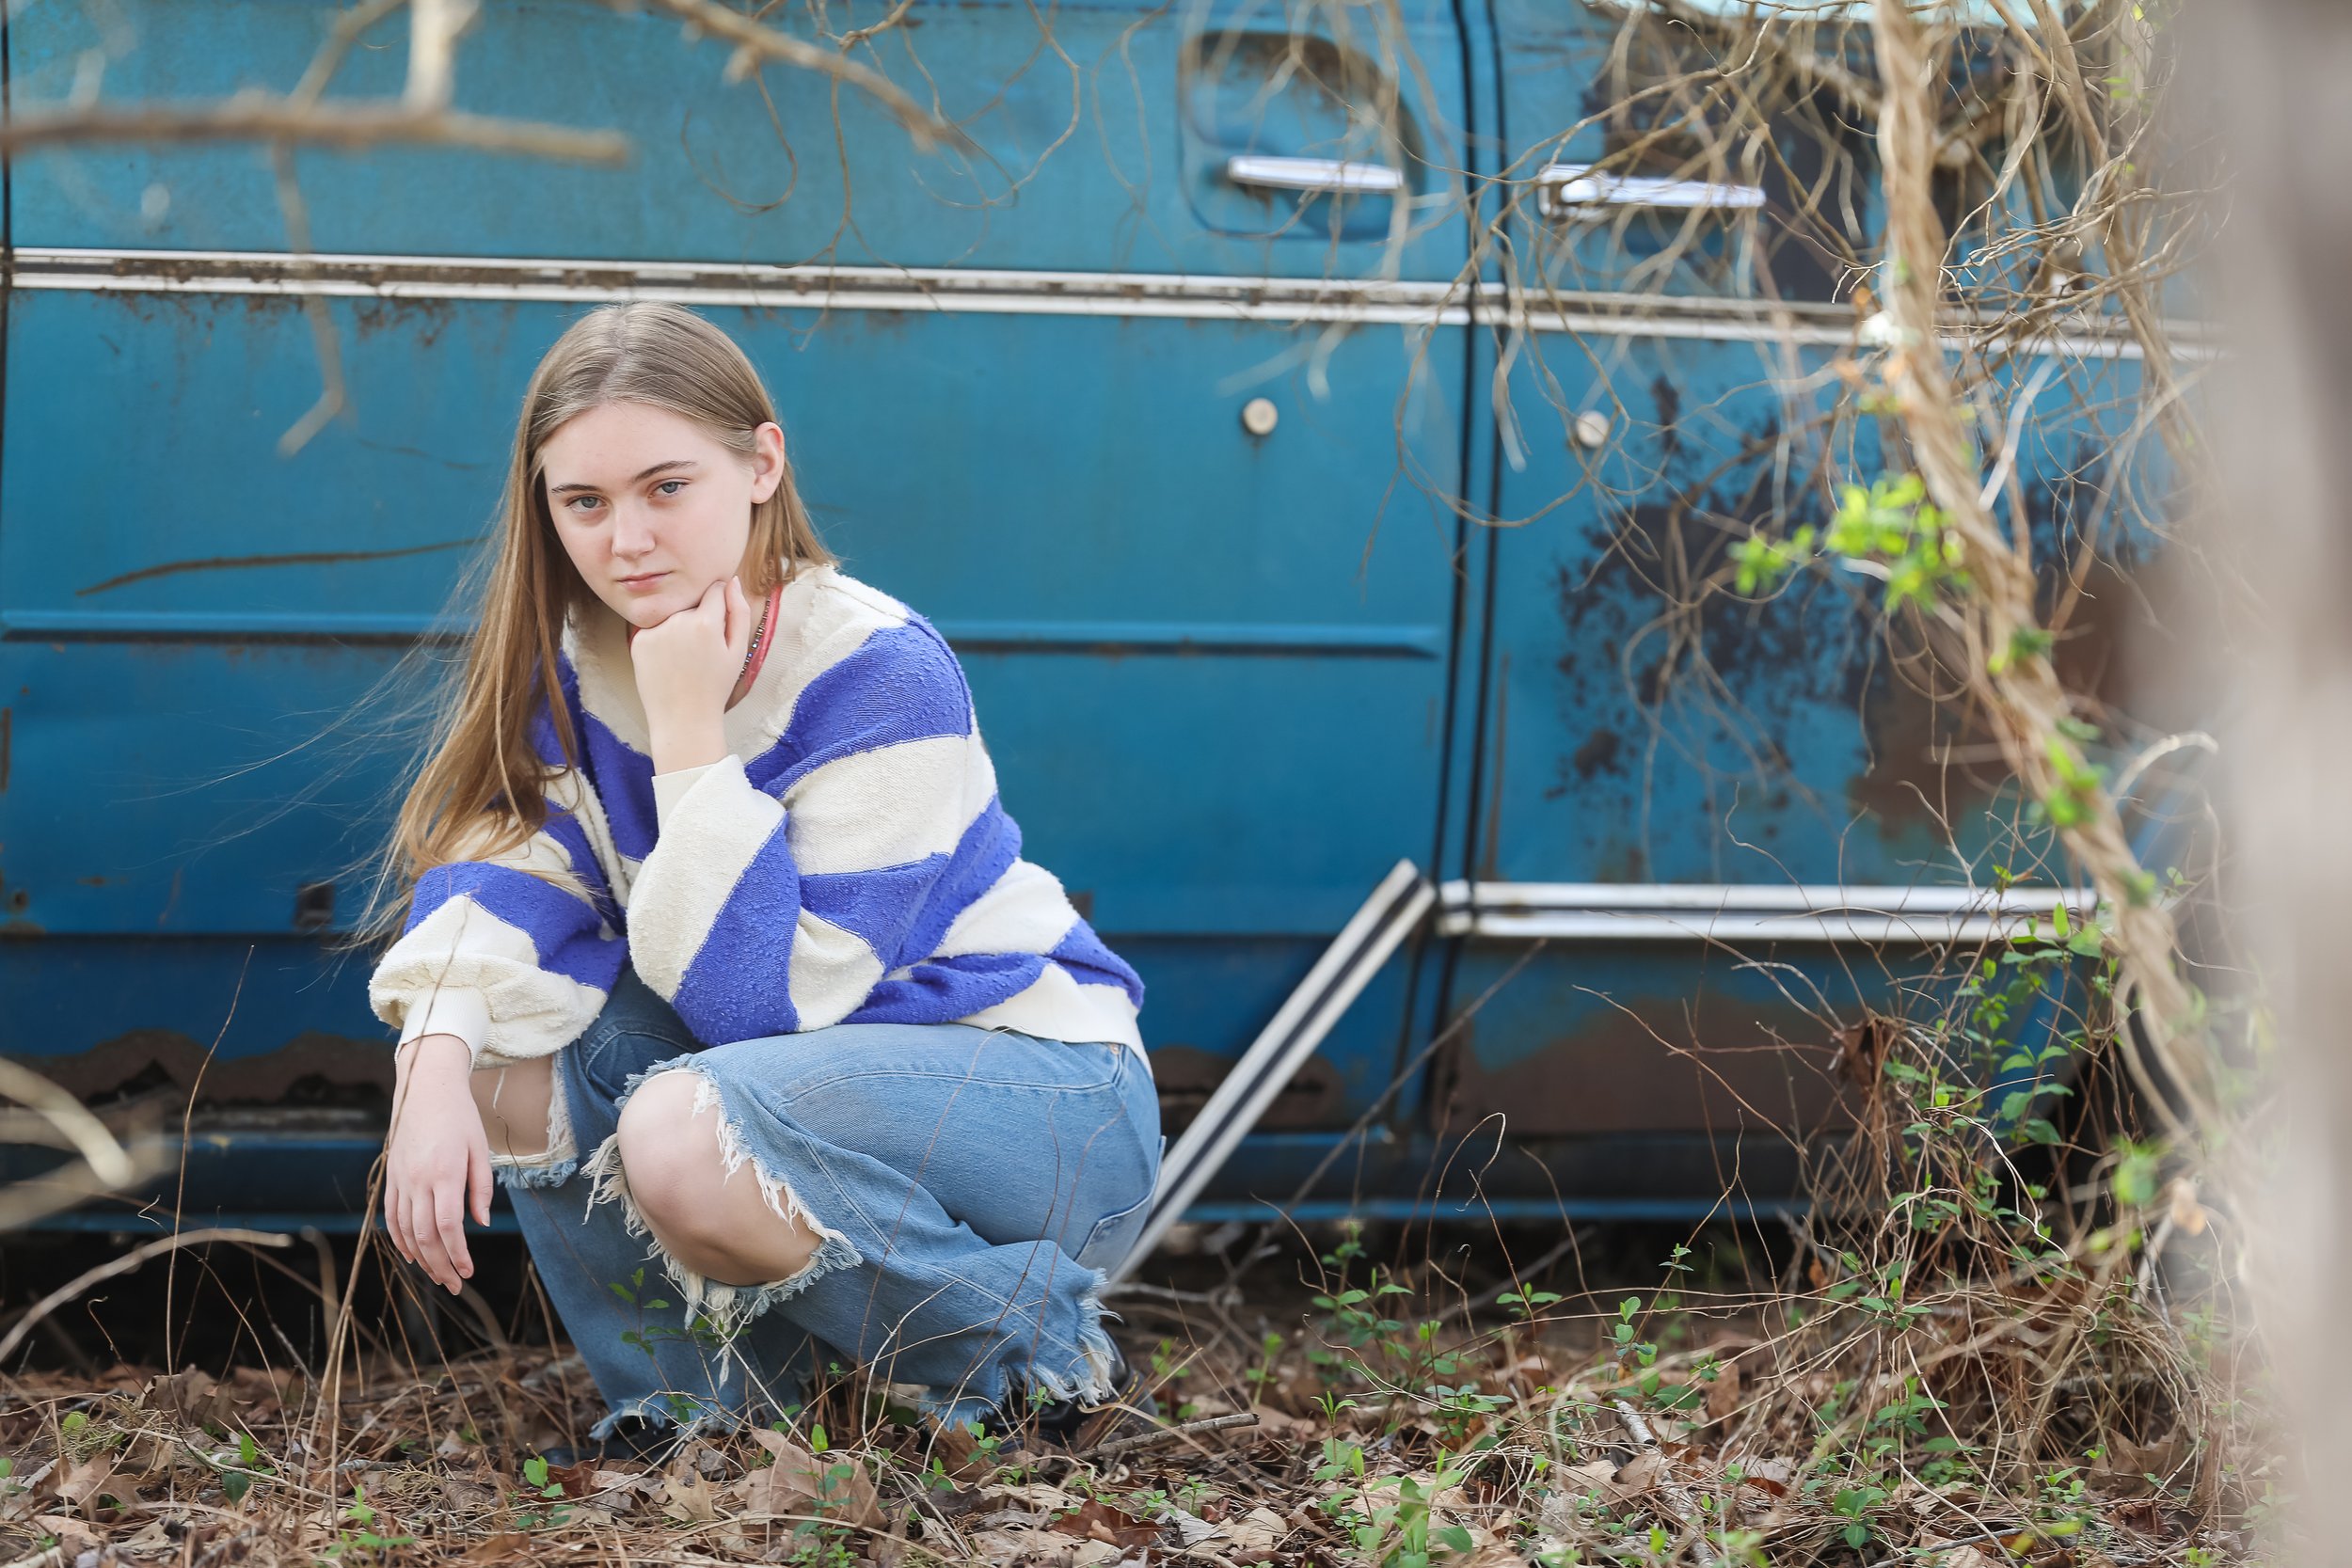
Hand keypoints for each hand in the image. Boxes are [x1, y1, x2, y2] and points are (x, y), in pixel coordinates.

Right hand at [384, 1033, 491, 1294]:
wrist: (426, 1087)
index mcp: (443, 1173)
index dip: (457, 1254)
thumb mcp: (479, 1149)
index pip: (447, 1227)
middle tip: (454, 1284)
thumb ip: (480, 1188)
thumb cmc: (460, 1117)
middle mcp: (418, 1180)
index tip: (468, 1272)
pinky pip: (391, 1215)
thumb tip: (479, 1223)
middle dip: (439, 1266)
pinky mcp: (391, 1177)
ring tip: (437, 1275)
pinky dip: (400, 1238)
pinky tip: (411, 1254)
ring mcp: (400, 1179)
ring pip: (405, 1230)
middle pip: (425, 1236)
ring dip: (420, 1258)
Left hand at [629, 574, 751, 771]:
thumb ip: (739, 611)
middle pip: (692, 603)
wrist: (683, 718)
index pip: (715, 589)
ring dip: (679, 627)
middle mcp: (677, 620)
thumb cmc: (715, 686)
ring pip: (673, 615)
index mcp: (705, 622)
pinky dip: (663, 640)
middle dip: (700, 617)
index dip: (721, 605)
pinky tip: (669, 662)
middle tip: (703, 650)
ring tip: (685, 658)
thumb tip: (732, 580)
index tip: (720, 624)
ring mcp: (655, 630)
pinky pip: (656, 628)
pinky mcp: (638, 641)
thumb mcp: (738, 650)